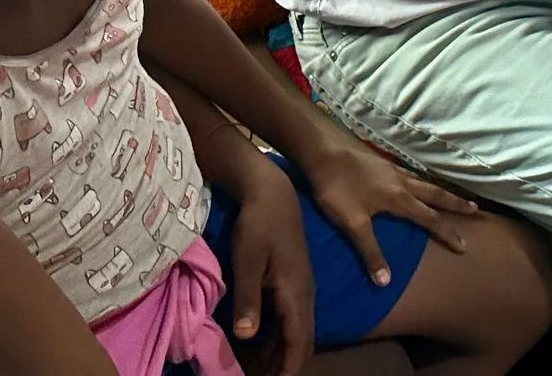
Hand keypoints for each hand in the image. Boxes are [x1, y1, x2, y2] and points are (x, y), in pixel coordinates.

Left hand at [225, 166, 315, 375]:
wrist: (272, 193)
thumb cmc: (257, 226)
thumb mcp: (246, 262)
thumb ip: (248, 299)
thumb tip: (246, 336)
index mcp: (295, 293)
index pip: (298, 342)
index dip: (288, 367)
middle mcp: (305, 294)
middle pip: (303, 340)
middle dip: (286, 363)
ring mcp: (304, 286)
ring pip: (299, 329)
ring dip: (283, 349)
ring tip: (260, 365)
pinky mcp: (297, 280)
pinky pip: (294, 316)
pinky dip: (281, 333)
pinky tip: (261, 336)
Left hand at [298, 137, 476, 281]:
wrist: (321, 154)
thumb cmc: (337, 190)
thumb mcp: (352, 224)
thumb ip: (370, 252)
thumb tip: (386, 282)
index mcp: (399, 199)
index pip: (430, 219)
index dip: (447, 233)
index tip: (464, 246)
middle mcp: (401, 182)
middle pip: (435, 194)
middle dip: (455, 204)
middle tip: (475, 209)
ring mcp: (392, 170)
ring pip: (423, 182)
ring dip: (440, 191)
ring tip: (450, 196)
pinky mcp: (381, 163)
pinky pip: (410, 174)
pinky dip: (421, 181)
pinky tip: (414, 182)